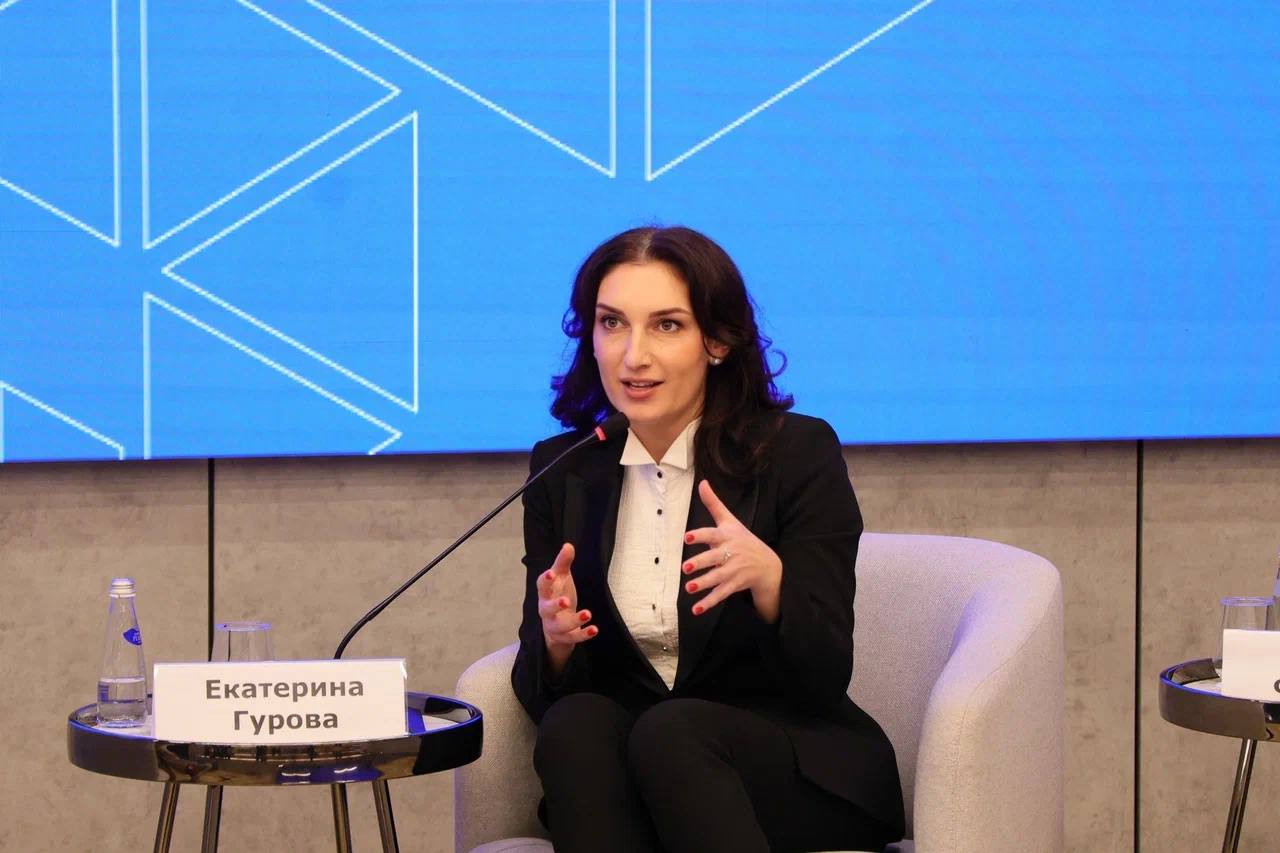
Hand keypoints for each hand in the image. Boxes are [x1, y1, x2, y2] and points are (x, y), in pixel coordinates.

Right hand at [537, 543, 597, 667]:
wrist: (556, 625)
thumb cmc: (557, 595)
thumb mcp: (561, 578)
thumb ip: (563, 563)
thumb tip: (568, 545)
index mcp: (545, 593)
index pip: (542, 586)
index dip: (546, 580)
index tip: (552, 573)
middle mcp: (546, 610)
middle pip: (547, 609)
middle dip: (555, 605)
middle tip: (566, 600)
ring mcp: (554, 625)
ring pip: (561, 626)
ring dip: (574, 621)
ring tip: (588, 613)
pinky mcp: (565, 637)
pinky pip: (573, 638)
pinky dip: (583, 634)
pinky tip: (594, 629)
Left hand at [682, 480, 782, 622]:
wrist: (769, 565)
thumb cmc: (744, 539)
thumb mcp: (731, 521)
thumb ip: (714, 504)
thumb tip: (702, 482)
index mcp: (727, 536)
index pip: (712, 534)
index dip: (700, 536)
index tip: (687, 537)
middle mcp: (731, 553)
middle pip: (714, 558)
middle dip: (700, 562)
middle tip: (685, 567)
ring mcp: (734, 570)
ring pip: (717, 578)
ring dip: (703, 583)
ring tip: (689, 587)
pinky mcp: (735, 585)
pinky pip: (721, 594)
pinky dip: (709, 602)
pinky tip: (696, 609)